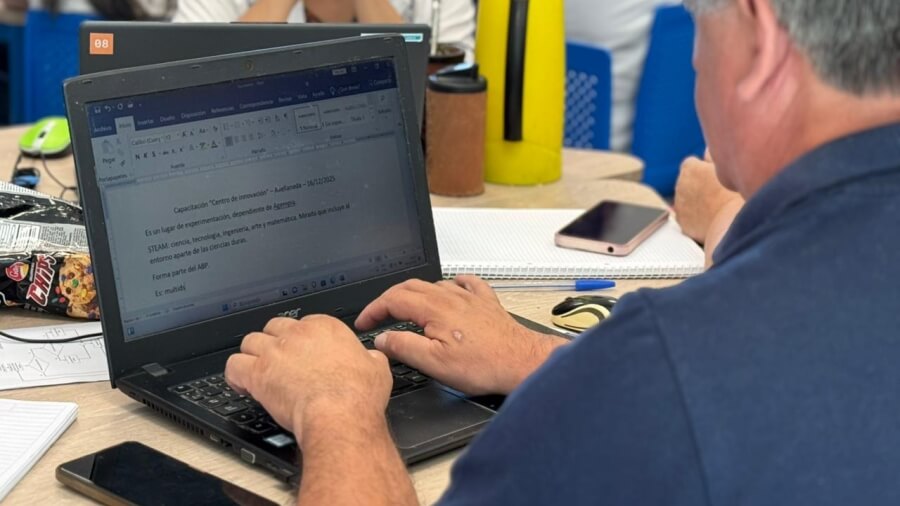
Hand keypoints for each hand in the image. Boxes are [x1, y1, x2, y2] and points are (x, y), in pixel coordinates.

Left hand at [225, 315, 391, 440]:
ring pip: (249, 342)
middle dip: (273, 343)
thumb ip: (370, 357)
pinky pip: (233, 365)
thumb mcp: (377, 368)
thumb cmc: (357, 394)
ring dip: (252, 356)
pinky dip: (235, 375)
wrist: (340, 413)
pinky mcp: (258, 373)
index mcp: (325, 327)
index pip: (302, 323)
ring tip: (258, 372)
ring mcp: (275, 351)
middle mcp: (297, 334)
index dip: (299, 340)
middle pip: (272, 328)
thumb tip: (371, 358)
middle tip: (278, 362)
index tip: (301, 354)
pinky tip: (243, 384)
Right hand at [355, 275, 566, 395]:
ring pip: (434, 284)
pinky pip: (466, 283)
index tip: (364, 323)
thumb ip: (404, 347)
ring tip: (405, 306)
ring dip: (414, 293)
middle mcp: (451, 297)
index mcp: (434, 309)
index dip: (373, 310)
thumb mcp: (434, 363)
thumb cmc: (483, 364)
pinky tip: (452, 286)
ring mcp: (470, 297)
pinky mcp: (486, 303)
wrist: (520, 361)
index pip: (393, 300)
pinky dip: (452, 283)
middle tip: (377, 316)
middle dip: (388, 300)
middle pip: (410, 287)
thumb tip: (382, 339)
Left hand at [673, 151, 740, 241]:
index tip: (715, 176)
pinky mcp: (682, 222)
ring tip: (717, 206)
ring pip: (687, 199)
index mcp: (689, 168)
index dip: (703, 169)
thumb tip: (707, 150)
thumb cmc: (735, 193)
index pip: (691, 163)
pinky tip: (711, 219)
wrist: (731, 223)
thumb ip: (714, 155)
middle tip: (719, 192)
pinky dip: (696, 218)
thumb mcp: (728, 167)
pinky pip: (688, 217)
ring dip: (697, 201)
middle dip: (699, 185)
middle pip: (688, 182)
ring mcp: (679, 204)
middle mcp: (680, 185)